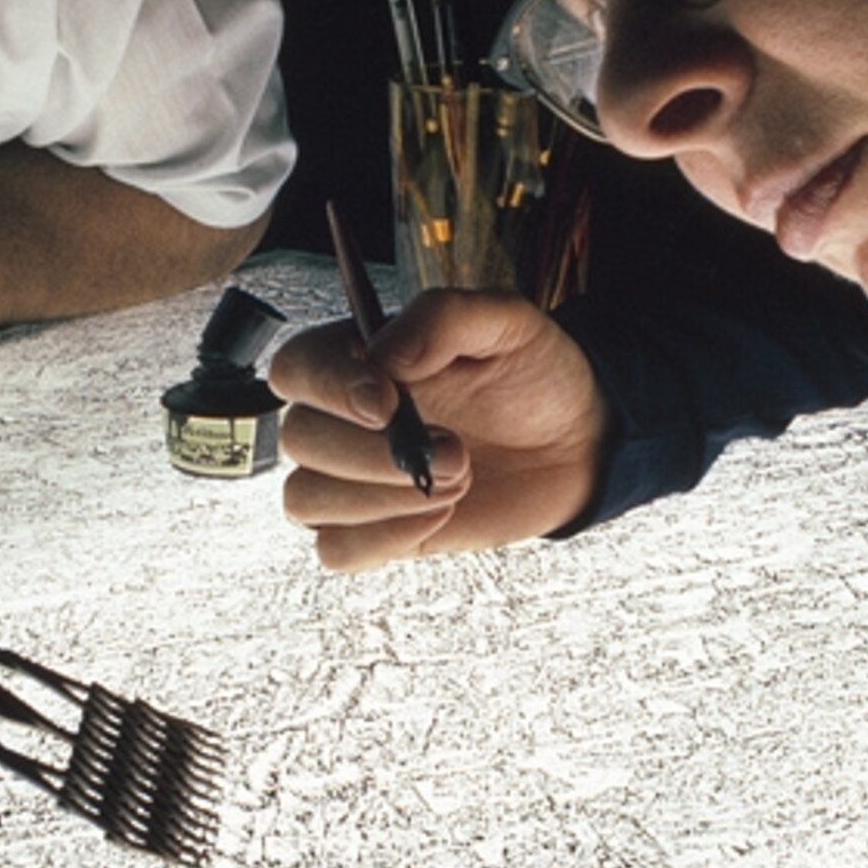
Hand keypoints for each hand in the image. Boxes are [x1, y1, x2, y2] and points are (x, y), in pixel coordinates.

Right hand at [272, 290, 609, 570]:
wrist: (572, 442)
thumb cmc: (531, 374)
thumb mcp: (505, 322)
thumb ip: (442, 317)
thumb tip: (384, 353)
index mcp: (356, 357)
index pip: (295, 368)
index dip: (328, 387)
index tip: (387, 403)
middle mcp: (338, 418)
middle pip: (298, 439)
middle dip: (374, 453)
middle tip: (455, 450)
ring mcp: (349, 479)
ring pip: (305, 498)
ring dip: (379, 498)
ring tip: (457, 479)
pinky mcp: (372, 530)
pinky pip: (334, 550)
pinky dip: (383, 539)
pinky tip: (438, 514)